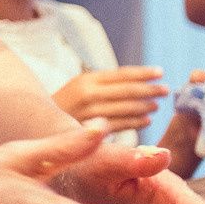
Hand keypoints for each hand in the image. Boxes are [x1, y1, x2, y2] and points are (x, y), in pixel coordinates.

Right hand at [52, 65, 167, 130]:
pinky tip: (147, 121)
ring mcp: (90, 114)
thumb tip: (137, 81)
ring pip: (127, 108)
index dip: (143, 73)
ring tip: (156, 105)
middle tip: (165, 90)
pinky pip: (121, 126)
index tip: (160, 72)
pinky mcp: (92, 131)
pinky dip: (137, 122)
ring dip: (146, 107)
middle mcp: (88, 95)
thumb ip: (103, 84)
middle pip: (128, 91)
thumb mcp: (79, 87)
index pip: (121, 74)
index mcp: (86, 79)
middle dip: (150, 90)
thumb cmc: (67, 104)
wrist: (39, 125)